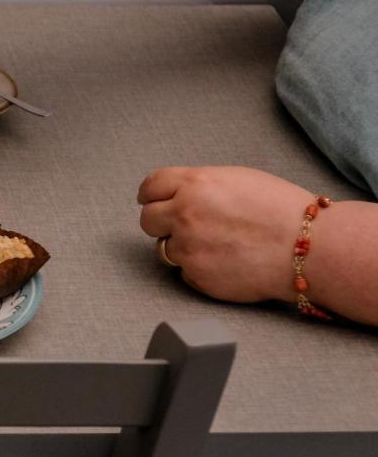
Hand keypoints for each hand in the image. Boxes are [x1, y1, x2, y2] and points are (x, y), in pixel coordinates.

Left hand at [138, 166, 312, 303]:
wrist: (308, 249)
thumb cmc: (281, 210)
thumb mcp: (236, 179)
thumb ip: (199, 185)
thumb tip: (177, 193)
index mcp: (193, 184)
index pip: (150, 187)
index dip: (150, 194)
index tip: (151, 200)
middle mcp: (183, 215)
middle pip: (148, 219)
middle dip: (161, 222)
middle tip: (183, 226)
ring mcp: (188, 248)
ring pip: (164, 248)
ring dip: (182, 247)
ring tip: (216, 245)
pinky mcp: (198, 277)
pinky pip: (185, 272)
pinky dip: (199, 269)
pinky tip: (226, 263)